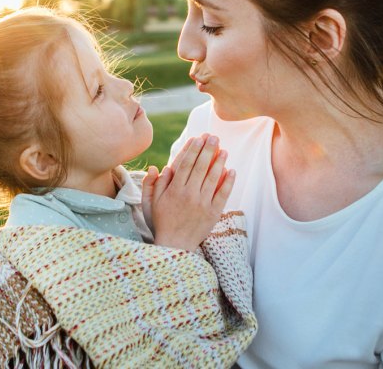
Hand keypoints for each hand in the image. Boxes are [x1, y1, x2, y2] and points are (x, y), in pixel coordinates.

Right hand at [143, 135, 234, 250]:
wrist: (175, 245)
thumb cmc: (161, 222)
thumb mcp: (150, 203)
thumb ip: (152, 184)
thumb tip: (156, 167)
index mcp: (174, 190)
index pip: (185, 164)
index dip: (192, 150)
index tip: (198, 138)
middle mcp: (189, 195)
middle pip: (200, 167)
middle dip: (208, 150)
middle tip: (214, 137)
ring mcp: (202, 204)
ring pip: (212, 178)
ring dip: (219, 162)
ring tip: (224, 150)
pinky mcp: (213, 213)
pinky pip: (222, 195)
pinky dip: (228, 182)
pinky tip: (231, 171)